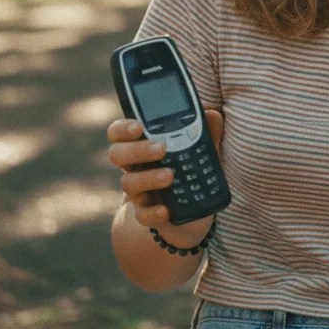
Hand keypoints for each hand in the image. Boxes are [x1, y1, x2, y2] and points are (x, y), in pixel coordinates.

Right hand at [106, 110, 223, 238]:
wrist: (192, 210)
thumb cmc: (191, 169)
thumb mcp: (202, 149)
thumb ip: (205, 131)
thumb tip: (211, 114)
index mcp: (141, 145)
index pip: (119, 132)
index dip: (123, 128)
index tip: (138, 126)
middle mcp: (134, 167)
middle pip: (117, 154)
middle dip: (137, 150)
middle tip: (161, 148)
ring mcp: (138, 191)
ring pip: (129, 183)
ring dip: (148, 177)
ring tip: (170, 175)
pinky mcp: (147, 214)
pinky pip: (142, 215)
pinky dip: (153, 212)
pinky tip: (165, 209)